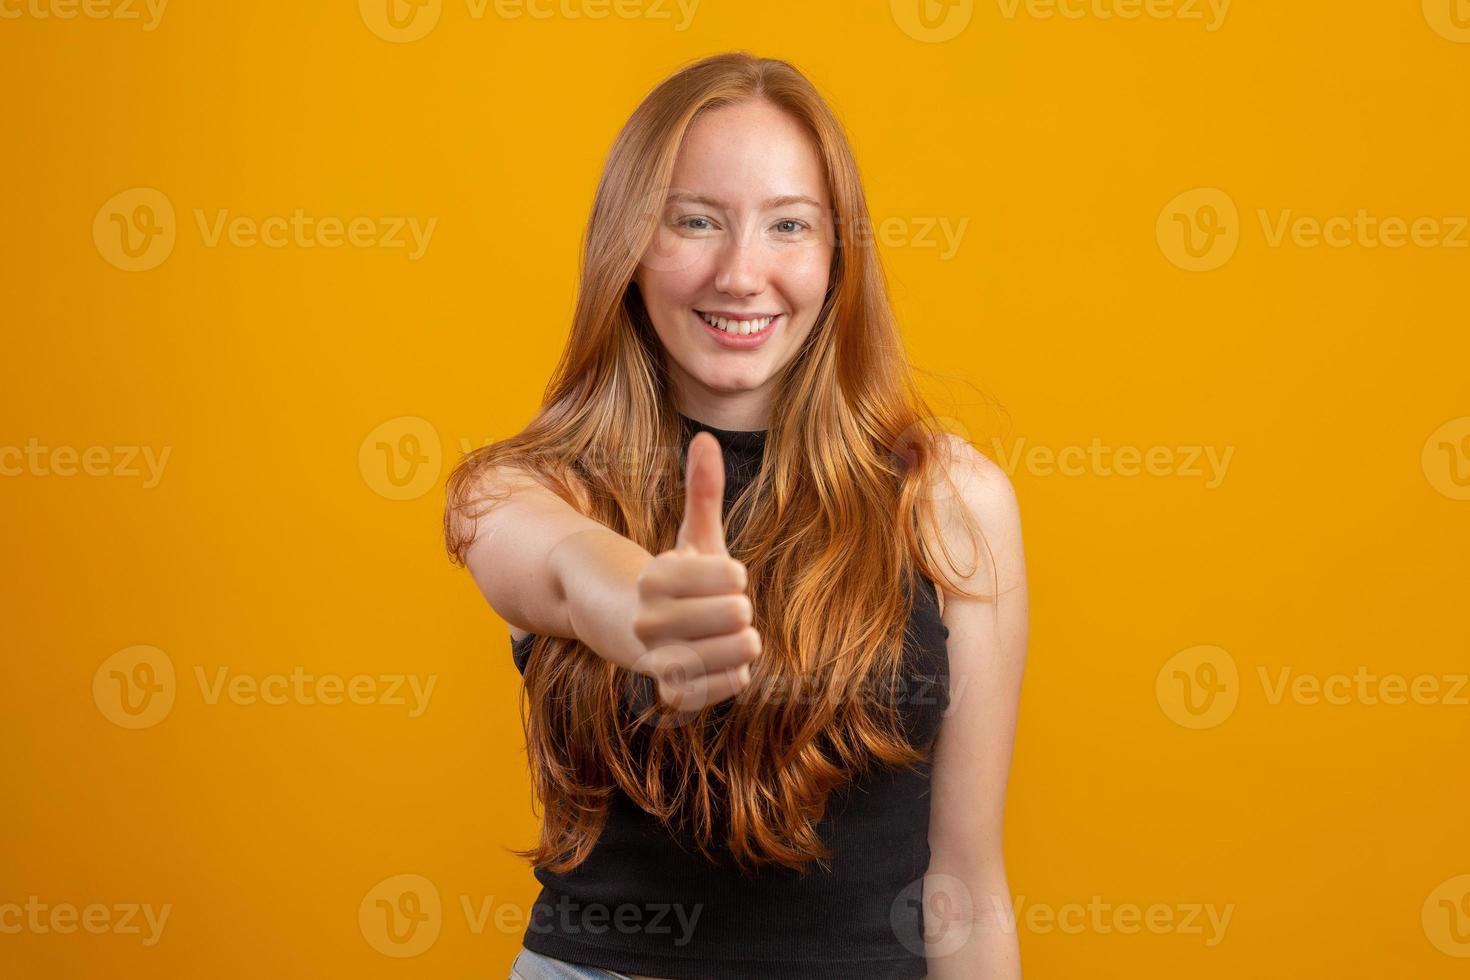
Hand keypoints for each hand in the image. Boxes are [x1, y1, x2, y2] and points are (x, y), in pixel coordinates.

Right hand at [630, 431, 761, 711]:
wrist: (628, 627)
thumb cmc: (675, 579)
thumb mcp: (691, 536)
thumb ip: (702, 490)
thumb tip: (706, 437)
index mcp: (656, 577)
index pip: (732, 576)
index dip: (733, 576)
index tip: (720, 578)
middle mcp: (649, 620)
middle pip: (738, 614)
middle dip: (738, 609)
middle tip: (722, 611)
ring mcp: (658, 659)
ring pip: (738, 651)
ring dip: (740, 642)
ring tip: (726, 635)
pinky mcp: (673, 692)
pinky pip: (728, 684)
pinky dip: (733, 673)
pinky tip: (723, 662)